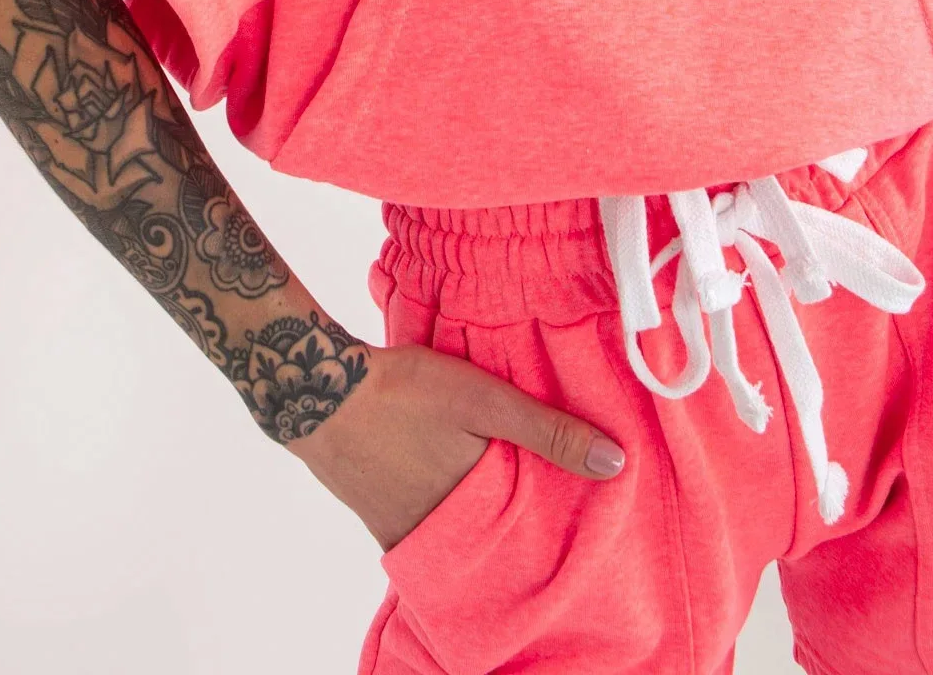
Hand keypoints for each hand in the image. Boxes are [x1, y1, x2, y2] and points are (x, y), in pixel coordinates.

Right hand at [286, 340, 625, 549]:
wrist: (317, 393)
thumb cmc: (405, 393)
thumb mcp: (486, 401)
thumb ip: (548, 432)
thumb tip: (615, 463)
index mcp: (471, 512)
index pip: (527, 537)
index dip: (553, 528)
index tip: (580, 522)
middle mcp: (438, 534)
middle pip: (491, 540)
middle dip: (516, 528)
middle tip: (542, 509)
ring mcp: (403, 530)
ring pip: (456, 534)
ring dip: (477, 519)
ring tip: (499, 495)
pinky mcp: (378, 517)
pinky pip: (423, 528)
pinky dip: (443, 514)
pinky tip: (449, 487)